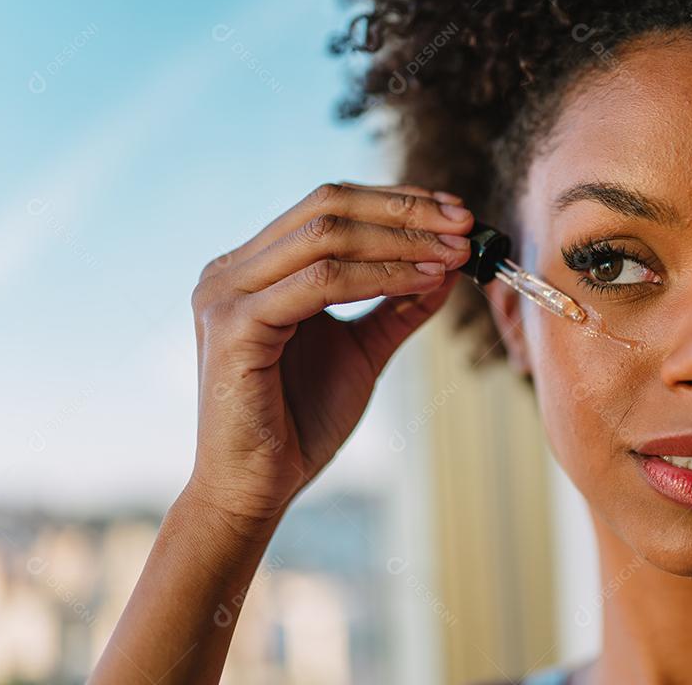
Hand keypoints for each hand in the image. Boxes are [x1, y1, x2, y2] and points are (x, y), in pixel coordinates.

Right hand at [186, 182, 472, 528]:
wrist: (257, 489)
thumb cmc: (300, 422)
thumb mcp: (362, 351)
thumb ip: (397, 306)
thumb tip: (447, 267)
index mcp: (253, 268)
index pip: (328, 206)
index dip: (396, 201)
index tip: (455, 213)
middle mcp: (232, 270)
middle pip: (327, 207)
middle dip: (405, 211)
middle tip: (464, 224)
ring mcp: (226, 294)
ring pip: (327, 237)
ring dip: (402, 241)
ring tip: (455, 254)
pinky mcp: (233, 326)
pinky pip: (320, 283)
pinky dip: (380, 276)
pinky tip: (424, 280)